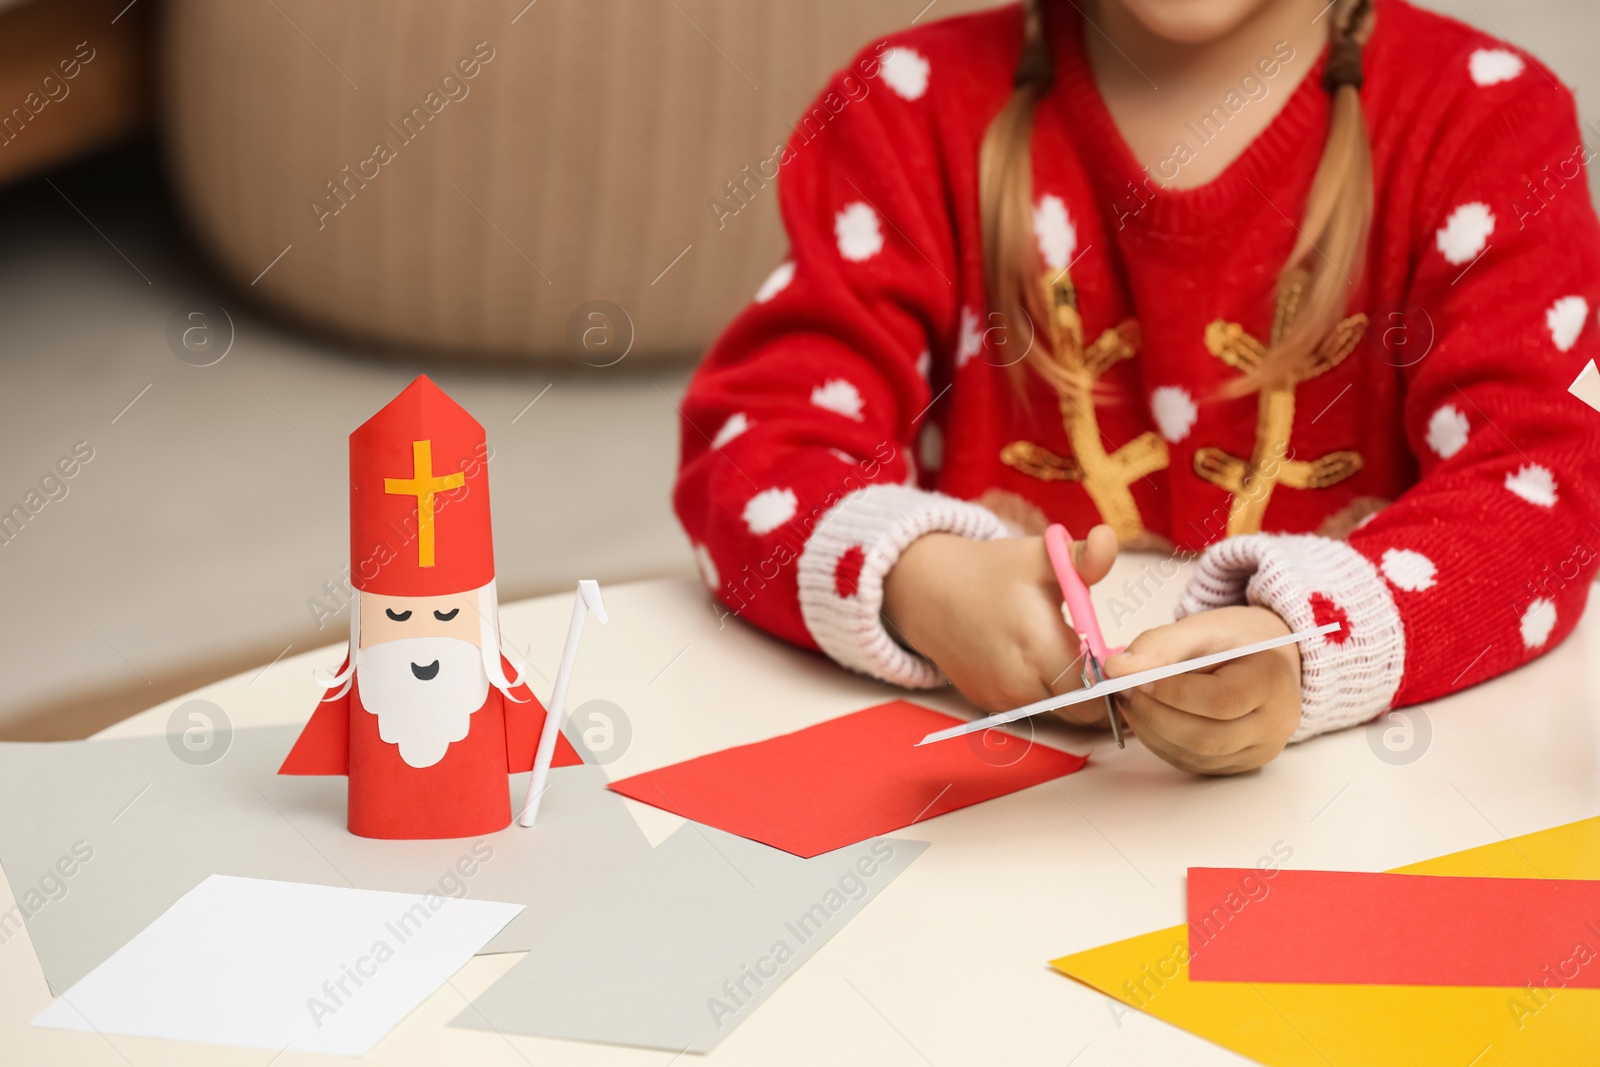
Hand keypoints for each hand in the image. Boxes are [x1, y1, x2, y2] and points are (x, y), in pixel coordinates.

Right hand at [882, 526, 1117, 722]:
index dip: (1114, 678)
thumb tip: (1110, 538)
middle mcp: (1017, 682)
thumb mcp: (1040, 555)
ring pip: (1058, 712)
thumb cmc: (991, 572)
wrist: (928, 593)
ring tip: (1066, 654)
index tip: (1118, 655)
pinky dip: (1043, 693)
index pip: (1096, 691)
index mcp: (1037, 646)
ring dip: (1069, 693)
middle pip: (1080, 709)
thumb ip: (1082, 556)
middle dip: (1096, 689)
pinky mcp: (988, 704)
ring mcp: (1000, 698)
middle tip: (1096, 655)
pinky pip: (1032, 709)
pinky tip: (1037, 663)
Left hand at [1102, 606, 1302, 774]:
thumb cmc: (1237, 642)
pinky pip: (1194, 763)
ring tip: (1130, 702)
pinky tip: (1145, 719)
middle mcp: (1274, 724)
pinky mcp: (1239, 764)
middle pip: (1207, 737)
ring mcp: (1258, 750)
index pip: (1220, 701)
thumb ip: (1159, 645)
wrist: (1268, 659)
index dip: (1173, 694)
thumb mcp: (1202, 628)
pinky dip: (1161, 744)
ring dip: (1152, 732)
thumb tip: (1117, 668)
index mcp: (1271, 682)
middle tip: (1124, 692)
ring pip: (1197, 756)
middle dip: (1155, 716)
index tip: (1136, 679)